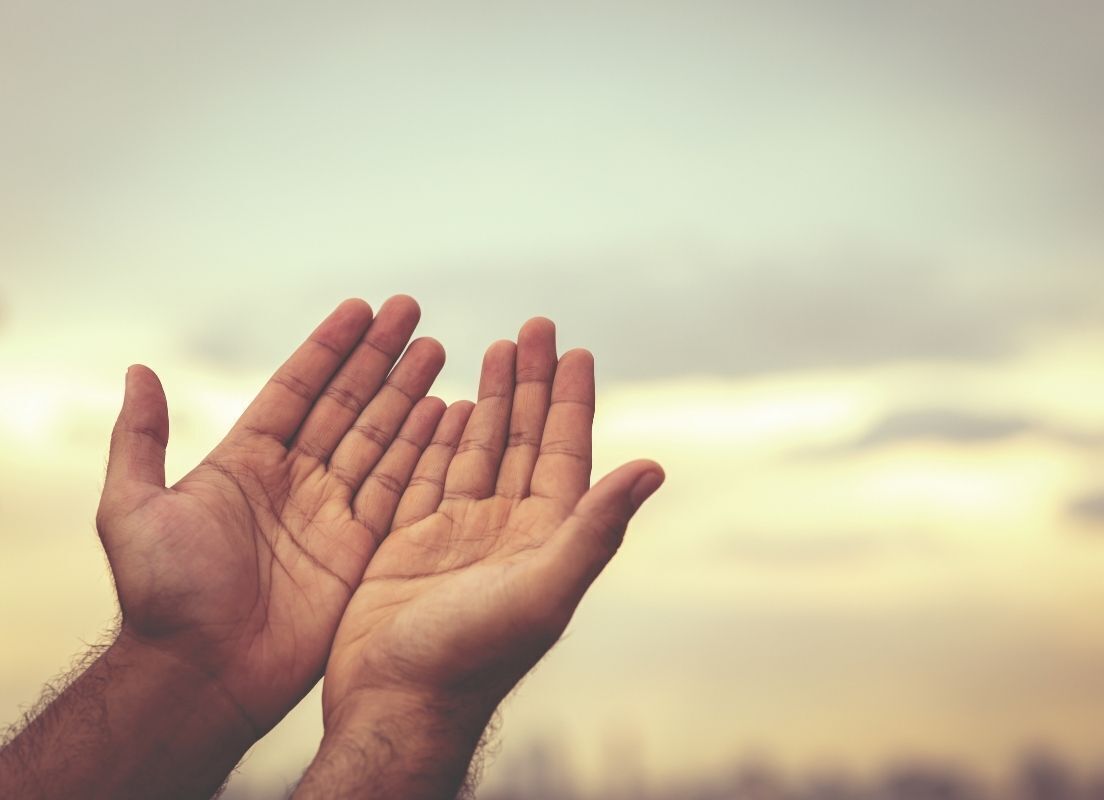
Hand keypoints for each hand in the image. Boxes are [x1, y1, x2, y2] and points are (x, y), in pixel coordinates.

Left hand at [97, 296, 446, 731]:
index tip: (360, 308)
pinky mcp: (361, 549)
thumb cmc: (163, 598)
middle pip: (347, 403)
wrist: (202, 675)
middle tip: (411, 310)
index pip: (296, 389)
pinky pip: (398, 488)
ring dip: (408, 392)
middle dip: (380, 356)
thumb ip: (139, 440)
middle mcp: (294, 480)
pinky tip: (446, 413)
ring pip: (379, 437)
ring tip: (437, 347)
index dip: (329, 348)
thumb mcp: (130, 510)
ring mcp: (331, 513)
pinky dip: (423, 451)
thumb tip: (139, 372)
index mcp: (245, 463)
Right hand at [319, 316, 663, 734]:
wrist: (397, 704)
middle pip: (522, 438)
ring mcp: (458, 534)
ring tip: (494, 347)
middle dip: (530, 382)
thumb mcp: (544, 589)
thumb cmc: (474, 658)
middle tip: (534, 326)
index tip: (576, 350)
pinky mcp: (410, 542)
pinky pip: (427, 473)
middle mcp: (507, 528)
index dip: (571, 400)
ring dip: (489, 398)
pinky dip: (436, 436)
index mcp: (545, 536)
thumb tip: (652, 468)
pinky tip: (444, 401)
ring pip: (477, 448)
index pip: (563, 451)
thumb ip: (594, 529)